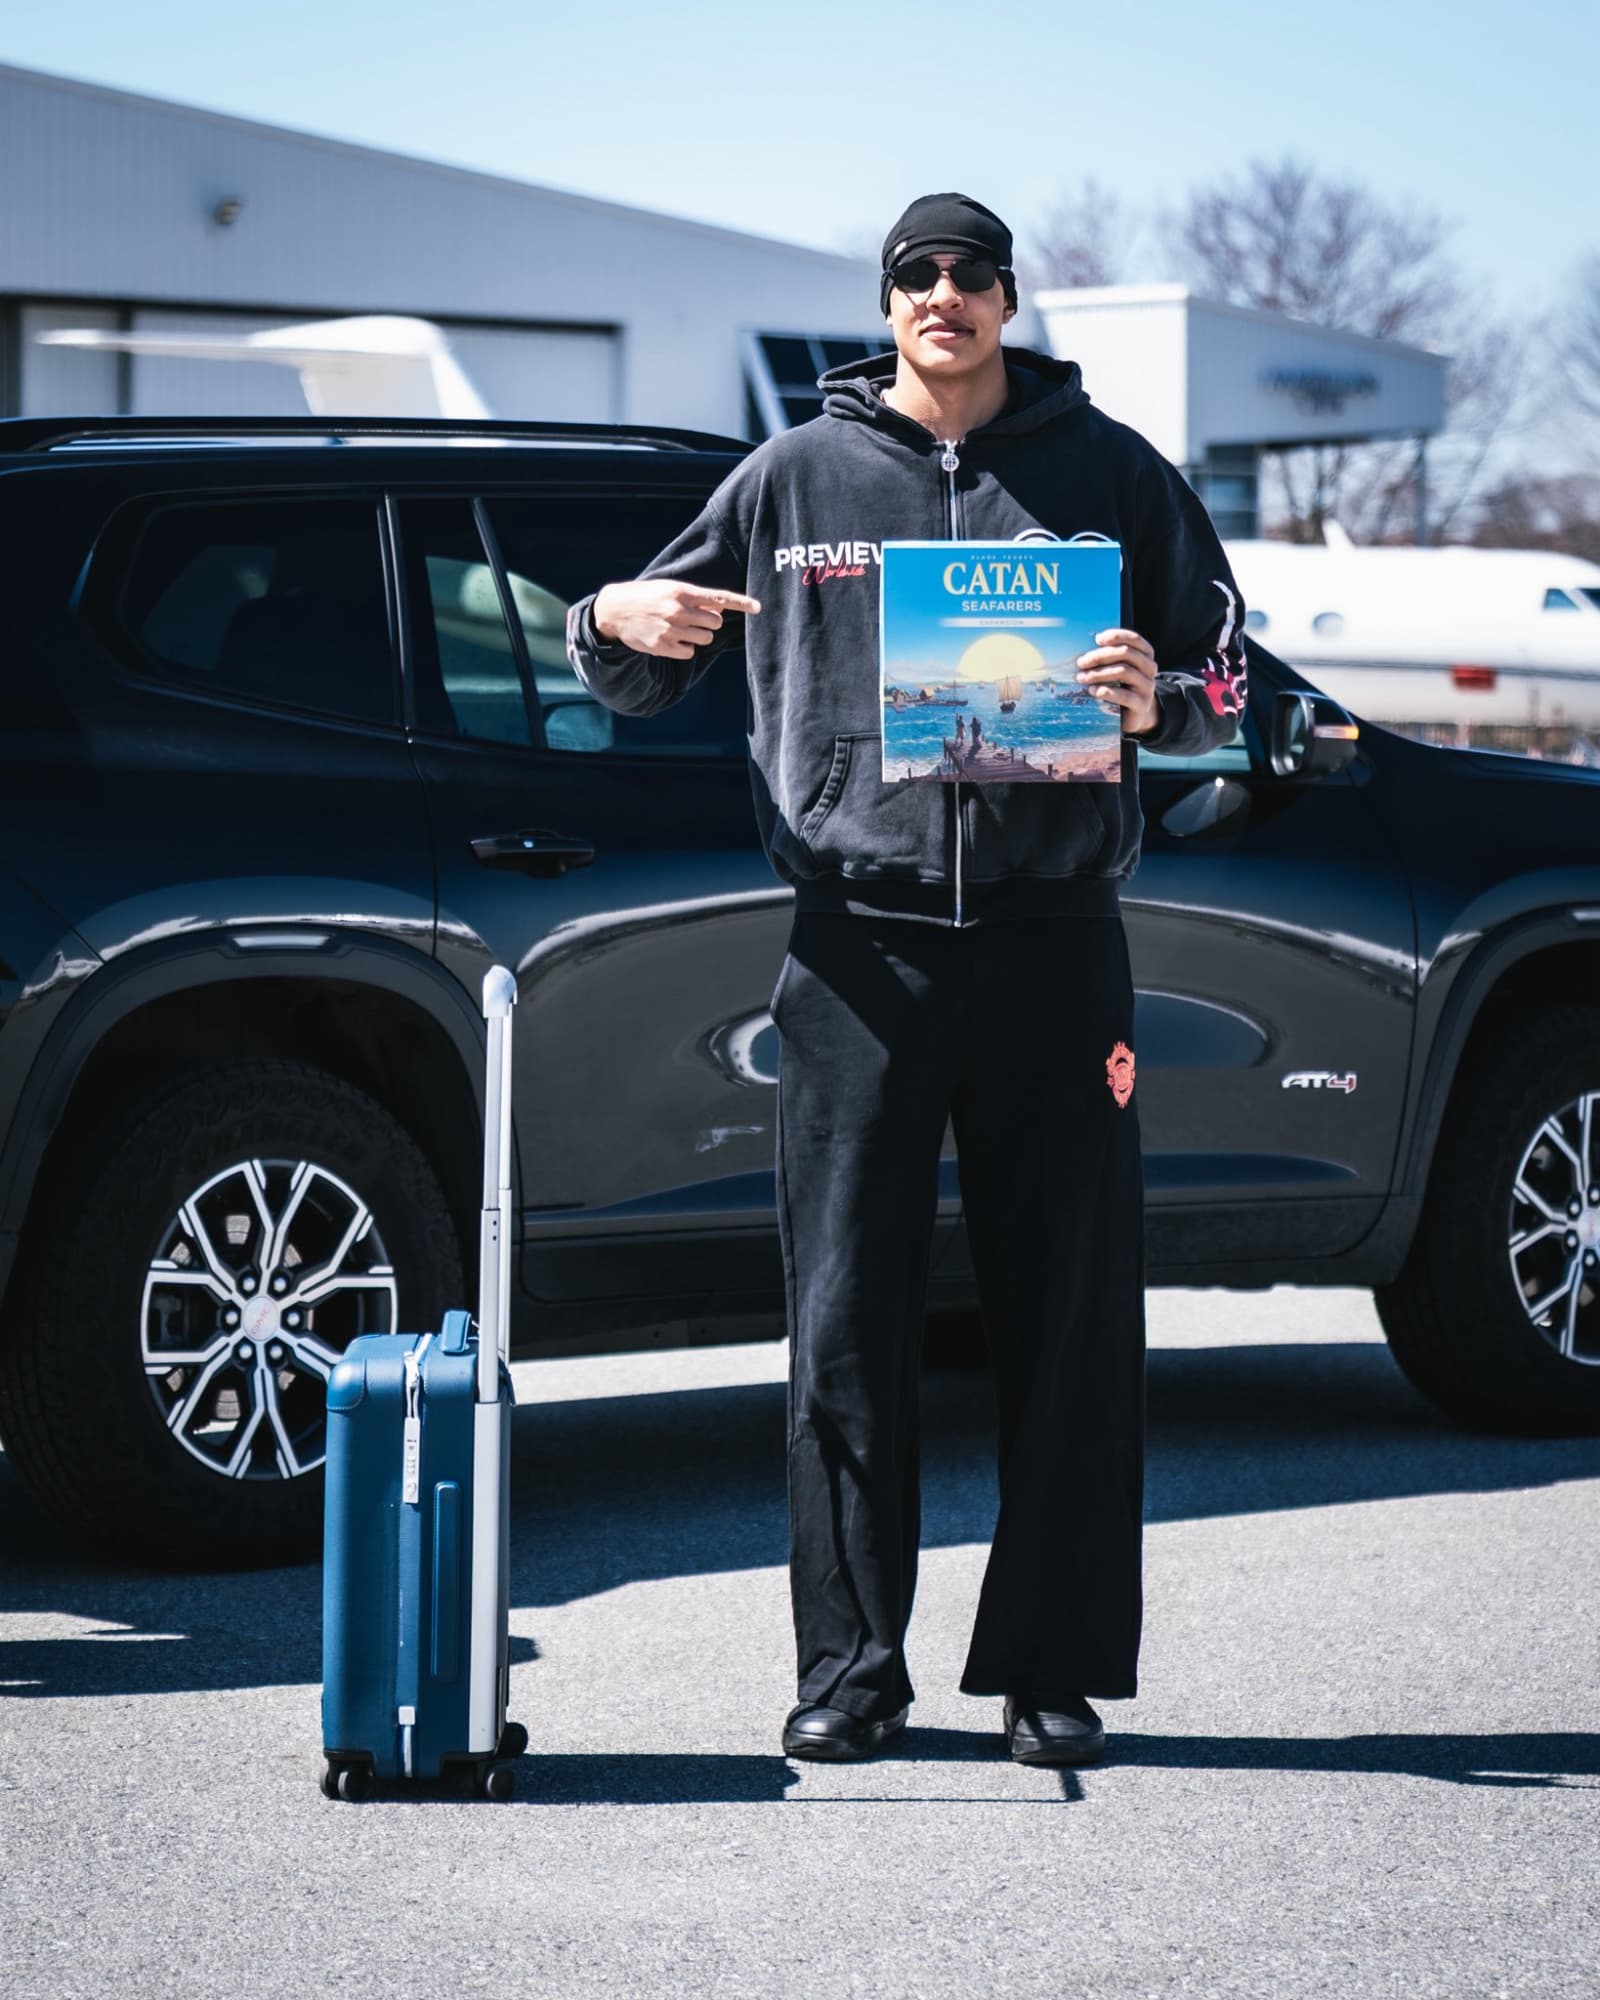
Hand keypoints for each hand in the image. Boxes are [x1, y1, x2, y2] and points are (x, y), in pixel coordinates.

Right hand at [592, 580, 760, 660]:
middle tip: (692, 619)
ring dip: (698, 636)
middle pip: (715, 623)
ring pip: (704, 639)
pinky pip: (689, 652)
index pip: (718, 598)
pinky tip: (671, 639)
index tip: (758, 607)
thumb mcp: (669, 589)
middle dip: (709, 623)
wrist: (615, 610)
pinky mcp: (663, 646)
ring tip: (680, 628)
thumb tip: (720, 611)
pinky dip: (685, 648)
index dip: (741, 602)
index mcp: (682, 592)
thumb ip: (695, 599)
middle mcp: (678, 610)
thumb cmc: (646, 596)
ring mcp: (671, 630)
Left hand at [1076, 628, 1159, 735]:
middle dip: (1100, 656)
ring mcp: (1148, 686)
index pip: (1134, 639)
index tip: (1097, 639)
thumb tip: (1090, 645)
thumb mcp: (1118, 668)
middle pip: (1126, 654)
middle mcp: (1150, 668)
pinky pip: (1124, 695)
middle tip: (1081, 663)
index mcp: (1145, 655)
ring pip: (1124, 672)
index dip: (1116, 636)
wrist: (1134, 715)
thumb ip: (1109, 656)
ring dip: (1099, 673)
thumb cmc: (1121, 686)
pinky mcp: (1142, 704)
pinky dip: (1106, 691)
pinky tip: (1092, 691)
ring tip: (1082, 678)